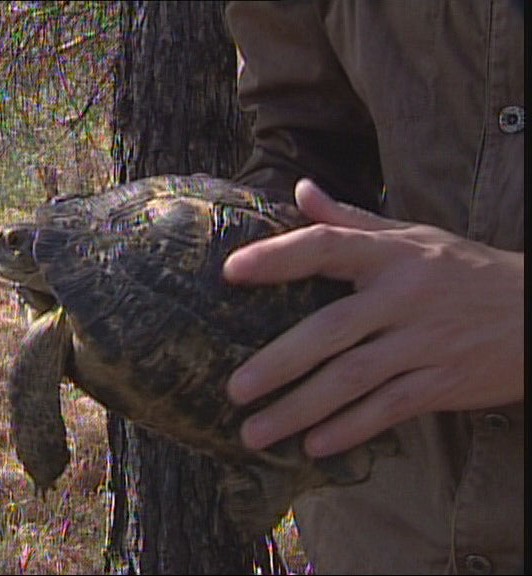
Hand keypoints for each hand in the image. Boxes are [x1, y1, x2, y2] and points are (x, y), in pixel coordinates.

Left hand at [224, 179, 523, 457]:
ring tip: (255, 432)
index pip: (327, 247)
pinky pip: (390, 408)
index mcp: (392, 255)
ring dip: (301, 408)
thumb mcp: (413, 236)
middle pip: (331, 330)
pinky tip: (314, 445)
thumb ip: (351, 220)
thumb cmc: (463, 270)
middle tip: (234, 390)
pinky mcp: (443, 383)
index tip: (231, 272)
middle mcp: (404, 297)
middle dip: (279, 363)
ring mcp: (424, 343)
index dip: (278, 257)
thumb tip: (300, 192)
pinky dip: (352, 429)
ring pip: (353, 379)